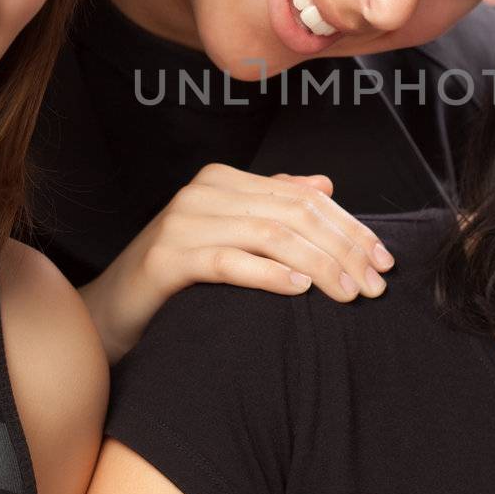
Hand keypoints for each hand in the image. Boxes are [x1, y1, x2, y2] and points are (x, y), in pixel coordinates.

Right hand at [82, 164, 392, 360]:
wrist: (110, 313)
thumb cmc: (177, 278)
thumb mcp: (228, 235)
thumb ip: (273, 205)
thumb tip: (325, 185)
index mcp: (223, 180)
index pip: (304, 197)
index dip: (350, 227)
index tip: (384, 260)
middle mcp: (203, 192)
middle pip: (293, 213)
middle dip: (343, 249)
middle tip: (375, 284)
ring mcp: (181, 223)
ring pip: (270, 235)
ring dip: (319, 265)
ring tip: (349, 293)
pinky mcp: (166, 259)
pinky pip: (228, 261)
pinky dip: (269, 274)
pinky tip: (299, 292)